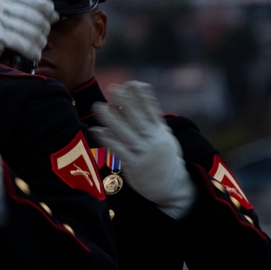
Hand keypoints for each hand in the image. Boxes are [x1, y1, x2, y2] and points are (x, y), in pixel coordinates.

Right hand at [0, 0, 57, 60]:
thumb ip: (21, 9)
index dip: (44, 7)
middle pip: (30, 13)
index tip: (53, 16)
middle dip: (43, 26)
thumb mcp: (1, 14)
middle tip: (45, 35)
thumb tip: (49, 8)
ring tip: (40, 46)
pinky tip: (34, 55)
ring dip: (39, 40)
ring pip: (27, 29)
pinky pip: (20, 43)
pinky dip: (31, 50)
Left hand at [91, 81, 195, 218]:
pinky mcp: (134, 165)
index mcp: (160, 131)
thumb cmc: (164, 157)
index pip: (151, 109)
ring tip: (98, 106)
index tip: (132, 83)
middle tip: (112, 88)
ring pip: (125, 132)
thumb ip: (154, 120)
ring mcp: (143, 153)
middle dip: (124, 102)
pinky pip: (119, 150)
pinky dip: (108, 139)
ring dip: (110, 118)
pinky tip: (98, 130)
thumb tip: (144, 100)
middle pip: (137, 118)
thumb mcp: (165, 137)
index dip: (141, 96)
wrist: (172, 186)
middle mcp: (152, 140)